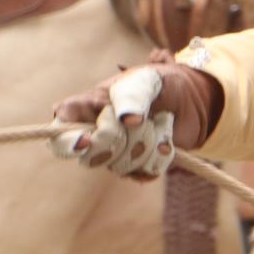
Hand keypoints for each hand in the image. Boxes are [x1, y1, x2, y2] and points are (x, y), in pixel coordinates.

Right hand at [50, 54, 221, 178]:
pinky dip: (160, 157)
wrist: (193, 101)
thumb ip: (133, 96)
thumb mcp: (147, 80)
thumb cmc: (161, 84)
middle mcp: (96, 133)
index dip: (67, 142)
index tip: (86, 140)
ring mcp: (117, 152)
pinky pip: (143, 173)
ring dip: (147, 143)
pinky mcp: (138, 166)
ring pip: (120, 166)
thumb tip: (128, 121)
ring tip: (157, 123)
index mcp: (87, 108)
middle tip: (140, 120)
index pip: (60, 131)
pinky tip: (166, 141)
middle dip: (120, 140)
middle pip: (91, 156)